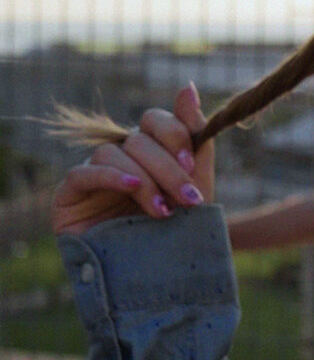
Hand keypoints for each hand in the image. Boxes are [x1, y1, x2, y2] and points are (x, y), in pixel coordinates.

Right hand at [52, 84, 214, 236]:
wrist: (160, 274)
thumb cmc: (178, 228)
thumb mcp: (197, 182)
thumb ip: (196, 138)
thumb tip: (189, 85)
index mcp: (150, 150)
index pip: (155, 120)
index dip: (174, 134)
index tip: (190, 162)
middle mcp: (121, 156)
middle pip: (139, 138)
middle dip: (168, 167)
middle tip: (188, 197)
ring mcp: (93, 173)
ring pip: (114, 152)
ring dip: (145, 179)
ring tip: (162, 211)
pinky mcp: (69, 194)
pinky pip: (84, 172)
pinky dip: (111, 177)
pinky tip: (132, 188)